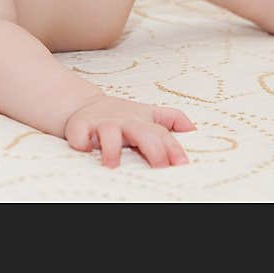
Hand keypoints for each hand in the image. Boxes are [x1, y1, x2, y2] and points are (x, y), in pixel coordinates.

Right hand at [63, 95, 196, 167]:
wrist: (85, 105)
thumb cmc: (120, 116)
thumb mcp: (148, 114)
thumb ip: (172, 119)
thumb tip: (194, 129)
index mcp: (142, 122)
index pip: (162, 134)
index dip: (173, 148)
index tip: (182, 164)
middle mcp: (124, 123)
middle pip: (142, 133)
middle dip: (153, 149)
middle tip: (160, 167)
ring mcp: (102, 124)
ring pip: (109, 133)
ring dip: (111, 148)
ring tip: (113, 164)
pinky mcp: (80, 127)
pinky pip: (79, 136)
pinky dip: (80, 143)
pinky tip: (85, 150)